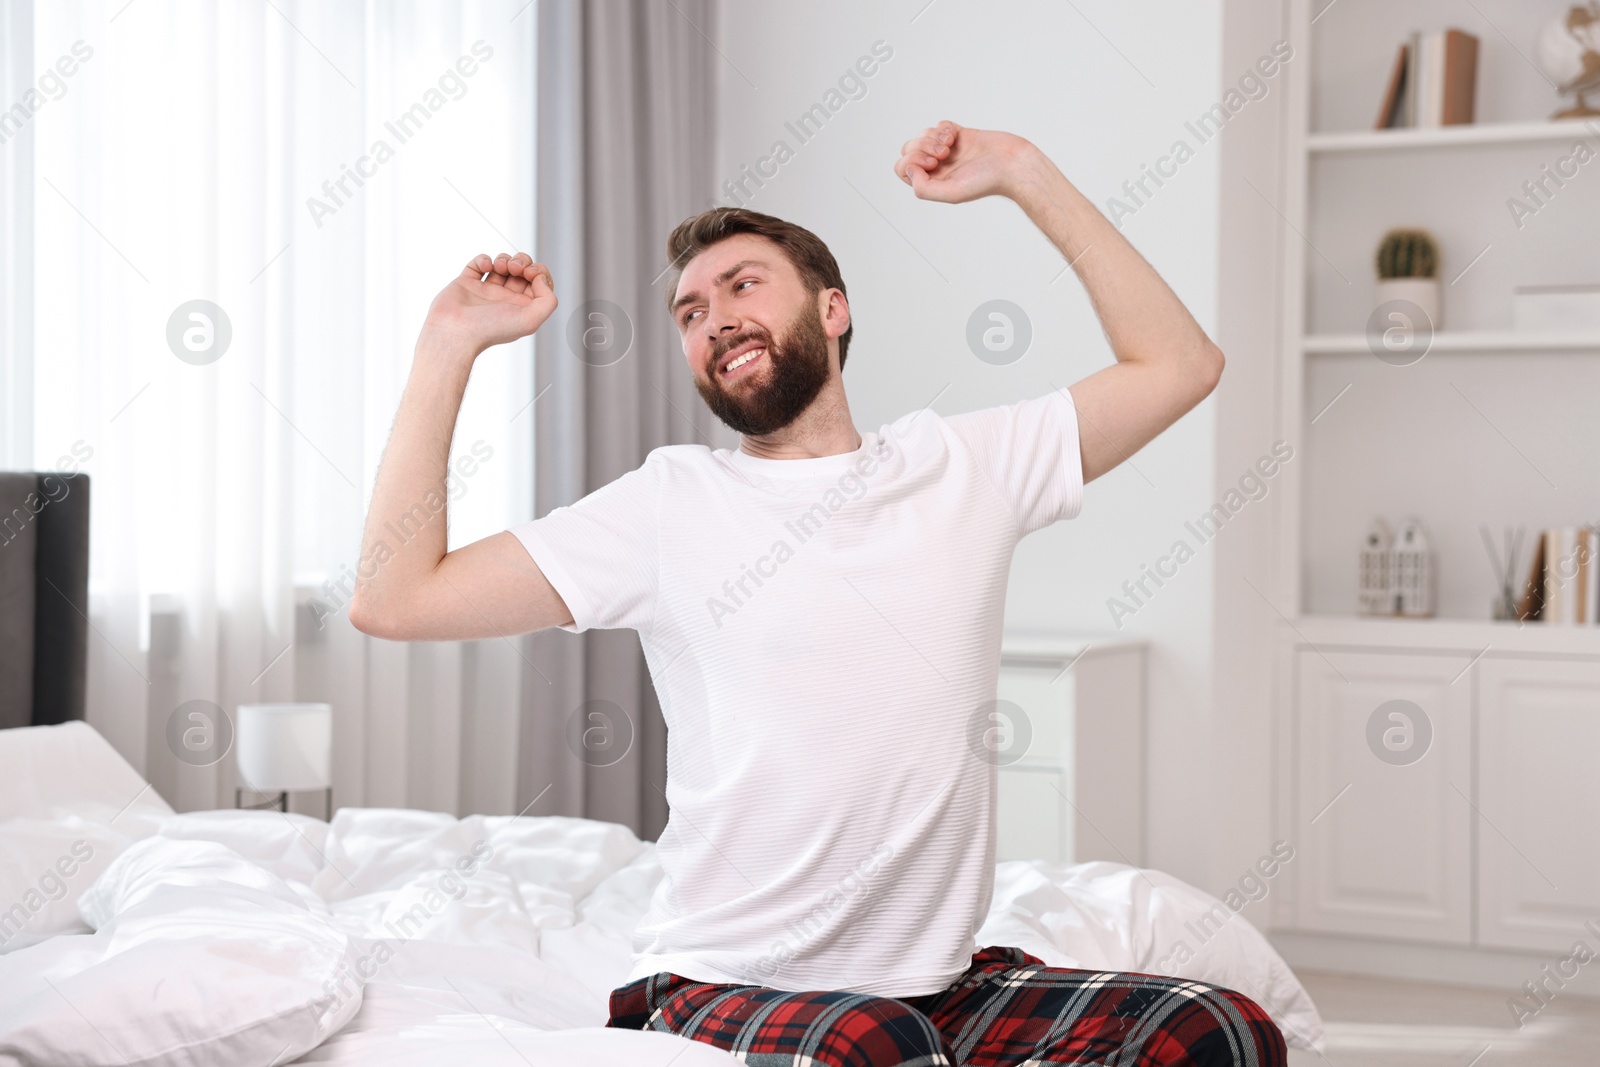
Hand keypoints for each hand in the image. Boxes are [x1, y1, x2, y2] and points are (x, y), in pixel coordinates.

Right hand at [423, 252, 557, 355]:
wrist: (455, 332)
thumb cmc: (491, 330)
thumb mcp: (531, 321)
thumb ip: (547, 301)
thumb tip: (540, 279)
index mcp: (522, 308)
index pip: (539, 283)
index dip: (539, 272)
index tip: (530, 273)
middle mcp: (505, 299)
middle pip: (522, 270)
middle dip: (522, 261)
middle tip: (515, 268)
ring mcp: (486, 291)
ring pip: (502, 264)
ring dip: (504, 259)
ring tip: (499, 268)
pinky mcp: (467, 283)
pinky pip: (478, 263)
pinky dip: (483, 259)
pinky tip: (484, 268)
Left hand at [893, 120, 1038, 203]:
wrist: (1013, 164)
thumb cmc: (987, 181)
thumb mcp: (952, 193)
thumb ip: (924, 188)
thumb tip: (910, 169)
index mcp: (933, 182)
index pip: (903, 169)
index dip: (912, 161)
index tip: (933, 163)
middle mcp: (938, 167)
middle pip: (909, 149)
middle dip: (921, 147)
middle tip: (943, 154)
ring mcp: (948, 150)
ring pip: (923, 135)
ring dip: (933, 137)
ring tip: (950, 146)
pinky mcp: (960, 135)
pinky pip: (940, 125)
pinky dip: (944, 128)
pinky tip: (956, 136)